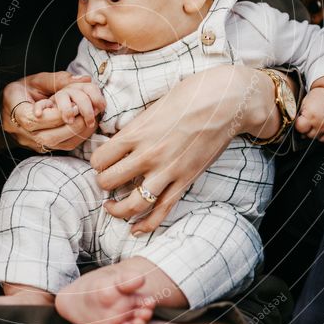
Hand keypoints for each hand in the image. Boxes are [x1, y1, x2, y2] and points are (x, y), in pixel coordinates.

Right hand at [2, 71, 97, 150]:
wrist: (9, 108)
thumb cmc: (22, 90)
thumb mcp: (35, 80)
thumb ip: (58, 79)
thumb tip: (84, 79)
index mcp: (15, 113)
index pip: (35, 121)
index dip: (57, 116)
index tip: (76, 107)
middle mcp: (22, 133)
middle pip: (48, 137)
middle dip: (72, 126)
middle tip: (89, 114)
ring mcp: (32, 144)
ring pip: (57, 145)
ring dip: (78, 133)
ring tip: (90, 119)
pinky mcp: (42, 149)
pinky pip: (61, 147)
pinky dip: (77, 137)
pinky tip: (86, 125)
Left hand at [90, 65, 280, 233]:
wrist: (226, 102)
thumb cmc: (190, 95)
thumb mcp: (153, 106)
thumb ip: (136, 127)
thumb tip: (121, 139)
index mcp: (136, 133)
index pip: (100, 158)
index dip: (97, 162)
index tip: (102, 162)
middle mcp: (148, 154)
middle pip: (109, 182)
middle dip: (103, 184)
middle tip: (106, 182)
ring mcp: (168, 171)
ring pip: (132, 204)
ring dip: (117, 210)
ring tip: (112, 208)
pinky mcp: (186, 181)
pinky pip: (162, 210)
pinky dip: (147, 224)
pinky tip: (135, 229)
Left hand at [295, 86, 323, 140]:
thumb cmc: (319, 96)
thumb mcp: (305, 103)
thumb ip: (299, 117)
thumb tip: (296, 130)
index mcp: (311, 115)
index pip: (300, 129)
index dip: (300, 125)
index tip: (302, 121)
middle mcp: (322, 123)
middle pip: (309, 135)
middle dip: (308, 130)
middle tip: (312, 120)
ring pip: (319, 139)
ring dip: (318, 133)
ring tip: (320, 121)